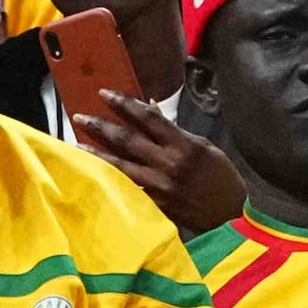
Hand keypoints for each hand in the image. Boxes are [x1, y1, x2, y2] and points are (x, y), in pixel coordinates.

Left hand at [79, 102, 244, 236]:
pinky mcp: (155, 206)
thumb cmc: (220, 176)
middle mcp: (168, 163)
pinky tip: (93, 175)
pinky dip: (109, 181)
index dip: (124, 103)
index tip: (104, 93)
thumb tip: (150, 109)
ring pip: (120, 167)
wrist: (231, 214)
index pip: (147, 118)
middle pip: (127, 140)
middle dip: (101, 126)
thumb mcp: (202, 146)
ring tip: (77, 144)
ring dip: (96, 155)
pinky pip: (127, 190)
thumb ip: (174, 130)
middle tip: (79, 116)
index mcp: (182, 144)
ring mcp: (159, 187)